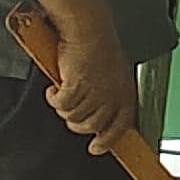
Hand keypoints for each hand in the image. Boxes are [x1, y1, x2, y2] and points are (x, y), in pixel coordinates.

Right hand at [46, 21, 138, 151]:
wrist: (89, 31)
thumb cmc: (101, 48)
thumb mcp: (114, 75)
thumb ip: (110, 96)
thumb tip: (100, 115)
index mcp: (125, 94)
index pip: (121, 126)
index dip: (108, 141)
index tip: (97, 148)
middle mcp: (112, 96)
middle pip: (92, 126)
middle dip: (78, 123)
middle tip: (70, 112)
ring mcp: (94, 93)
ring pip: (73, 117)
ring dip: (64, 109)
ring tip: (63, 96)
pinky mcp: (75, 87)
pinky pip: (61, 104)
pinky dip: (54, 98)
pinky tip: (54, 89)